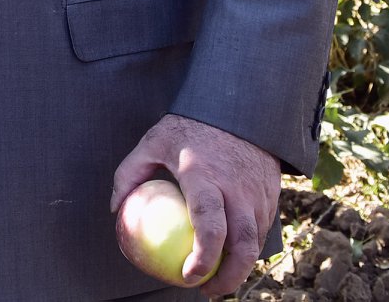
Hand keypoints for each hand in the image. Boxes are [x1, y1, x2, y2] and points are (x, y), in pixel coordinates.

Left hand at [110, 113, 279, 295]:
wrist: (238, 106)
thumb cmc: (188, 127)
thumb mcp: (153, 142)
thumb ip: (130, 174)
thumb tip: (116, 208)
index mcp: (205, 176)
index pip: (210, 225)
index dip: (202, 258)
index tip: (188, 276)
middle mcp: (237, 188)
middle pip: (242, 245)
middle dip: (229, 277)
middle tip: (209, 290)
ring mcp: (258, 193)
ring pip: (256, 241)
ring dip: (241, 266)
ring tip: (220, 279)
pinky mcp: (272, 194)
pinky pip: (263, 228)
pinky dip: (249, 247)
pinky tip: (232, 254)